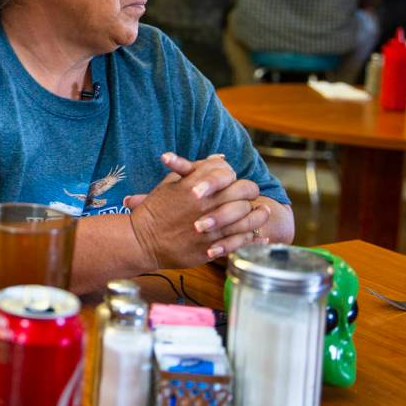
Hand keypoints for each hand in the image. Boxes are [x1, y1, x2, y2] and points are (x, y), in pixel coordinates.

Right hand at [125, 153, 270, 260]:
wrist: (142, 241)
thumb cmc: (155, 210)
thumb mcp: (171, 183)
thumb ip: (196, 170)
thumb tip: (219, 158)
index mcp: (195, 185)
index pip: (227, 172)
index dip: (235, 176)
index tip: (236, 181)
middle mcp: (205, 204)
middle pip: (243, 191)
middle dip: (250, 192)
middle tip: (252, 196)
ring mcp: (210, 227)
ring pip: (247, 217)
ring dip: (258, 215)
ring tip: (263, 213)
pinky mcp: (212, 247)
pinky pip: (240, 242)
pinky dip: (253, 239)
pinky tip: (260, 237)